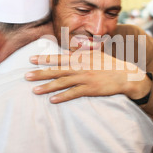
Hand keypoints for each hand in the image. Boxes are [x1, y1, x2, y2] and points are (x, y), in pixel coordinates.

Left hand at [25, 50, 151, 102]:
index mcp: (81, 57)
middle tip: (26, 76)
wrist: (126, 75)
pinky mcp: (90, 89)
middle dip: (41, 72)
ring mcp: (85, 78)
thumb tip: (69, 52)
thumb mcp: (95, 55)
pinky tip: (52, 100)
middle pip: (57, 70)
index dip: (45, 58)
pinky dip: (62, 97)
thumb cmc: (110, 65)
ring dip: (47, 87)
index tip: (31, 59)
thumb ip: (81, 54)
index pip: (59, 57)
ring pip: (62, 82)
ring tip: (34, 90)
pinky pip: (73, 93)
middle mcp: (81, 67)